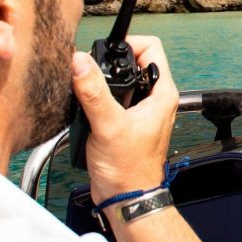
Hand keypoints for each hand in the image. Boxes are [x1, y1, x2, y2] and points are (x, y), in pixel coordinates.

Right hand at [70, 36, 177, 202]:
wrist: (126, 197)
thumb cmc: (129, 169)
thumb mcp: (109, 126)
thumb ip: (94, 92)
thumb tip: (80, 61)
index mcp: (162, 93)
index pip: (151, 48)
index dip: (128, 44)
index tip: (104, 53)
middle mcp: (154, 98)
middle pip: (131, 62)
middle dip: (108, 64)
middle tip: (90, 74)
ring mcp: (139, 109)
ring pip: (118, 80)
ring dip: (99, 82)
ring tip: (86, 92)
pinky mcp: (124, 120)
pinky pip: (110, 98)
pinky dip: (95, 98)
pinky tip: (86, 110)